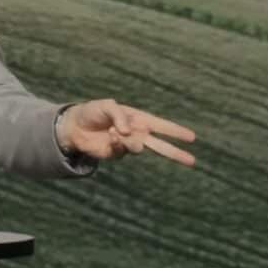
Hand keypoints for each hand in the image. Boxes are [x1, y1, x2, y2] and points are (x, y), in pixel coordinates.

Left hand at [57, 99, 196, 166]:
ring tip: (115, 133)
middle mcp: (136, 132)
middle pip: (160, 145)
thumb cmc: (92, 112)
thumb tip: (128, 133)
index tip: (192, 137)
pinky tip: (109, 137)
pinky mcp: (117, 153)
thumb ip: (119, 116)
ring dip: (130, 142)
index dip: (176, 131)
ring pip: (140, 148)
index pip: (161, 125)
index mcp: (138, 118)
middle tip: (192, 161)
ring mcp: (127, 144)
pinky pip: (123, 150)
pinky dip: (117, 144)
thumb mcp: (106, 106)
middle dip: (175, 152)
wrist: (75, 127)